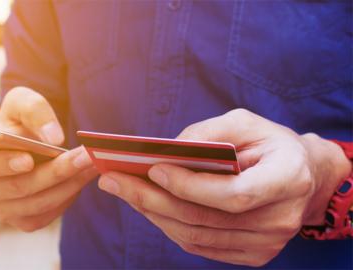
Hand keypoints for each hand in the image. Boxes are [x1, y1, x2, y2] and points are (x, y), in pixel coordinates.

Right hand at [0, 87, 97, 231]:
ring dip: (70, 183)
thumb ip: (34, 110)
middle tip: (85, 156)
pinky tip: (84, 176)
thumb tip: (54, 138)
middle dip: (56, 172)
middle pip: (20, 187)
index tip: (28, 160)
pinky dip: (69, 195)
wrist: (27, 141)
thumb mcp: (22, 101)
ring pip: (39, 203)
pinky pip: (49, 213)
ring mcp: (2, 209)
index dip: (4, 164)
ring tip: (93, 163)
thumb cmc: (19, 121)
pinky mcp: (24, 220)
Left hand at [98, 109, 351, 266]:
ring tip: (123, 192)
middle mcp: (281, 218)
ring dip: (153, 214)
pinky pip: (201, 246)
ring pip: (196, 236)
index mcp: (288, 179)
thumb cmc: (270, 143)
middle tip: (114, 181)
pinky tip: (148, 207)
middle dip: (152, 199)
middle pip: (205, 219)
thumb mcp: (245, 122)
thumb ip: (208, 133)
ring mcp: (268, 243)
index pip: (233, 194)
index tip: (153, 170)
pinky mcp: (254, 254)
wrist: (303, 175)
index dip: (190, 186)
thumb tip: (165, 152)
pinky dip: (169, 227)